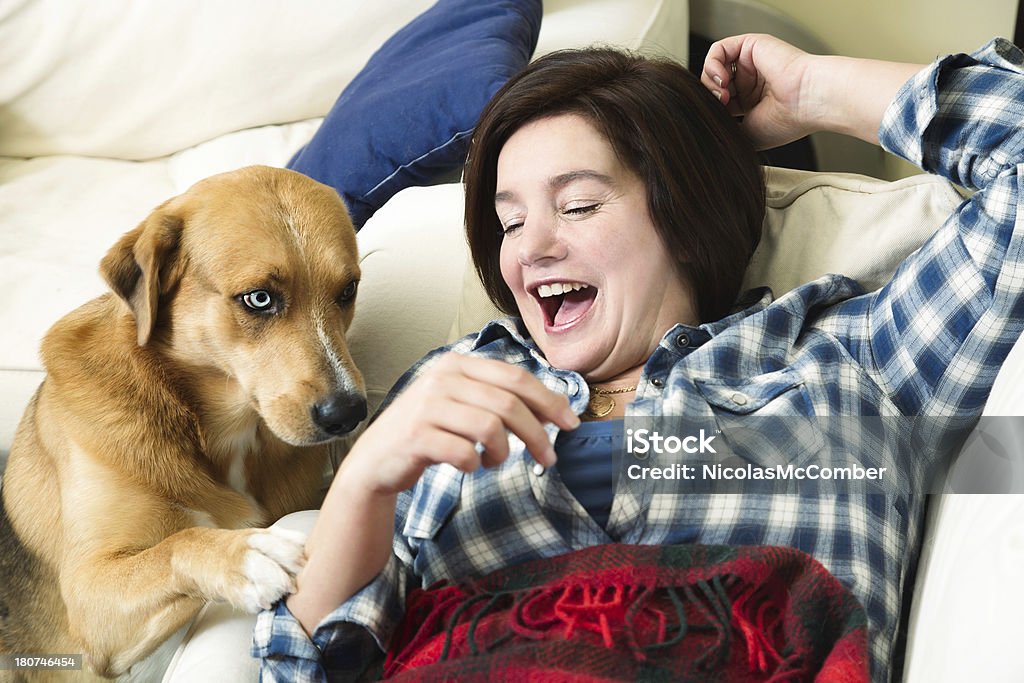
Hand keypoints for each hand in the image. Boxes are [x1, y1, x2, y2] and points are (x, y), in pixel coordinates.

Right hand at [340, 353, 579, 495]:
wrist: (376, 460)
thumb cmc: (427, 432)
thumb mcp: (460, 403)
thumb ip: (497, 398)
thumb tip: (553, 409)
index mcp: (457, 365)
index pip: (516, 377)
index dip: (549, 400)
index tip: (571, 423)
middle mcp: (442, 379)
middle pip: (509, 403)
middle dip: (537, 433)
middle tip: (549, 458)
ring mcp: (427, 406)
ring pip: (491, 428)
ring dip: (502, 453)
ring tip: (493, 462)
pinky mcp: (416, 436)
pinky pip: (465, 452)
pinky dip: (475, 464)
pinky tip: (470, 465)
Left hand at [701, 33, 816, 149]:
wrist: (808, 101)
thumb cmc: (786, 121)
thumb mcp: (746, 135)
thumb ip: (724, 129)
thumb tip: (702, 131)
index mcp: (752, 103)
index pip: (718, 103)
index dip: (711, 111)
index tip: (715, 122)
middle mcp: (751, 81)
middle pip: (713, 86)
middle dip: (709, 98)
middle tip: (720, 109)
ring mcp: (751, 63)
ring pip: (713, 68)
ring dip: (709, 83)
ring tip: (723, 95)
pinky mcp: (751, 45)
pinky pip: (718, 49)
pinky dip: (712, 65)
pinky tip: (722, 80)